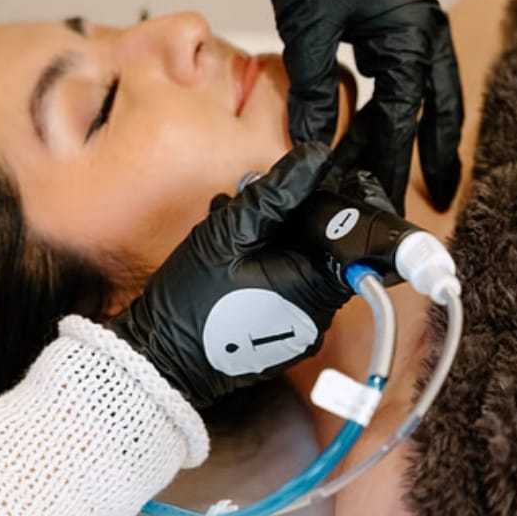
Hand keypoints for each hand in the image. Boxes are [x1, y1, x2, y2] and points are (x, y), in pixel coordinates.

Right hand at [107, 143, 349, 408]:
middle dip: (295, 217)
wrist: (162, 356)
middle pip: (327, 248)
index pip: (354, 236)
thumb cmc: (190, 300)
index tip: (314, 183)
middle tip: (255, 200)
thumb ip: (276, 194)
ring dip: (278, 239)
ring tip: (235, 224)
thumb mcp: (227, 234)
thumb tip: (316, 158)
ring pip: (306, 265)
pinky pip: (291, 288)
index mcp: (313, 287)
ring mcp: (303, 328)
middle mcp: (319, 314)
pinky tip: (235, 254)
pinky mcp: (287, 336)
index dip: (335, 202)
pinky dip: (270, 265)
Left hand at [192, 0, 463, 212]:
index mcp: (411, 27)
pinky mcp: (374, 8)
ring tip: (397, 160)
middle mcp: (415, 20)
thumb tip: (312, 144)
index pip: (409, 111)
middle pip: (431, 98)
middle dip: (430, 144)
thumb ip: (314, 91)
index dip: (399, 156)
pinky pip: (389, 63)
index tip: (393, 192)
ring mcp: (398, 13)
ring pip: (410, 81)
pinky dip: (383, 92)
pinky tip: (370, 113)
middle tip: (434, 189)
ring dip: (403, 120)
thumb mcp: (308, 30)